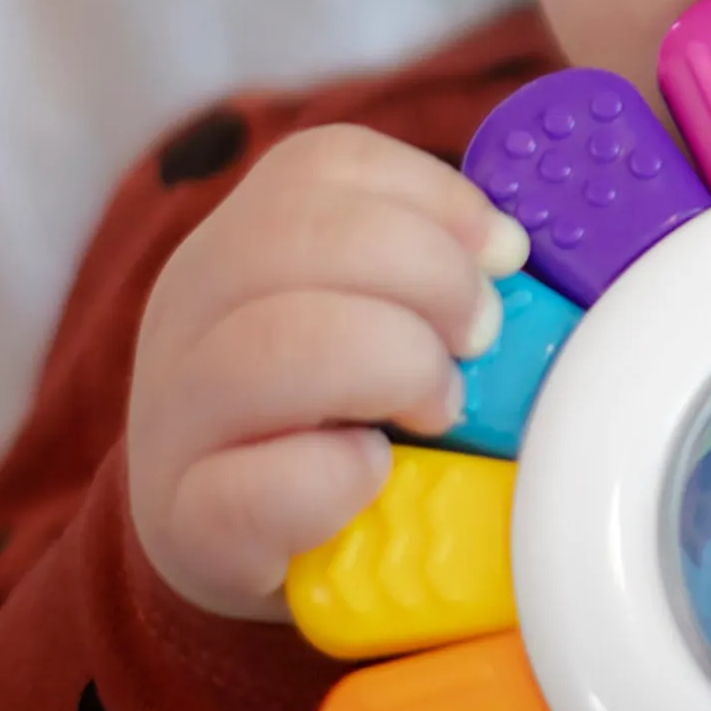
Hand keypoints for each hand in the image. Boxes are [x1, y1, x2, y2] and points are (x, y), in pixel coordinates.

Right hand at [125, 125, 528, 616]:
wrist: (240, 546)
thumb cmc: (337, 419)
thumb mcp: (379, 320)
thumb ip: (438, 279)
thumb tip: (533, 256)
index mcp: (246, 240)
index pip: (327, 164)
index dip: (438, 197)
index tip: (506, 256)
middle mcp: (192, 306)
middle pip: (299, 234)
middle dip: (430, 276)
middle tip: (479, 341)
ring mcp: (177, 415)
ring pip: (269, 342)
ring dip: (392, 365)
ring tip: (440, 409)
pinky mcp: (187, 523)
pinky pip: (252, 485)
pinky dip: (336, 478)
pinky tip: (372, 478)